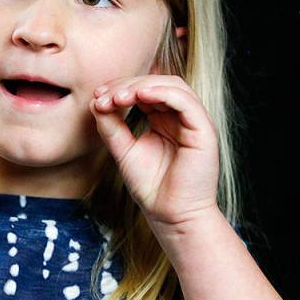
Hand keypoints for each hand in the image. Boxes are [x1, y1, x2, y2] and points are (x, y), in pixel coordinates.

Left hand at [89, 74, 219, 229]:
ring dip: (143, 86)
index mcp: (165, 119)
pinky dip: (163, 93)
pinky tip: (141, 95)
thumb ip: (112, 127)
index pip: (145, 90)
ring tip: (119, 97)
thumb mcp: (124, 151)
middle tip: (104, 96)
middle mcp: (182, 117)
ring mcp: (195, 121)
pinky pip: (185, 101)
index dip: (121, 88)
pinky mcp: (204, 129)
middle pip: (158, 83)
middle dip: (128, 85)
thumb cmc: (152, 188)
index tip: (97, 97)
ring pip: (172, 86)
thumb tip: (96, 102)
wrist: (172, 216)